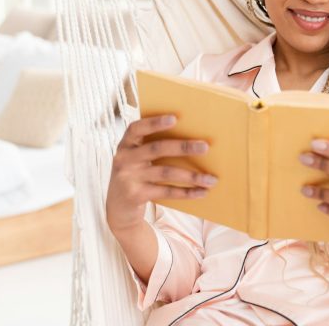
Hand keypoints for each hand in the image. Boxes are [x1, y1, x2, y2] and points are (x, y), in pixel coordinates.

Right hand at [105, 114, 216, 234]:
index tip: (174, 118)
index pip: (136, 128)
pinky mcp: (135, 195)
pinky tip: (201, 192)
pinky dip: (186, 192)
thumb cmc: (135, 176)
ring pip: (165, 172)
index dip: (154, 122)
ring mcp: (128, 178)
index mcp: (125, 145)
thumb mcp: (136, 159)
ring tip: (211, 179)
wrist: (117, 209)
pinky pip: (166, 191)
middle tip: (205, 147)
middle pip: (157, 149)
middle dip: (183, 147)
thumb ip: (152, 148)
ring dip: (191, 176)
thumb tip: (192, 140)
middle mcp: (124, 159)